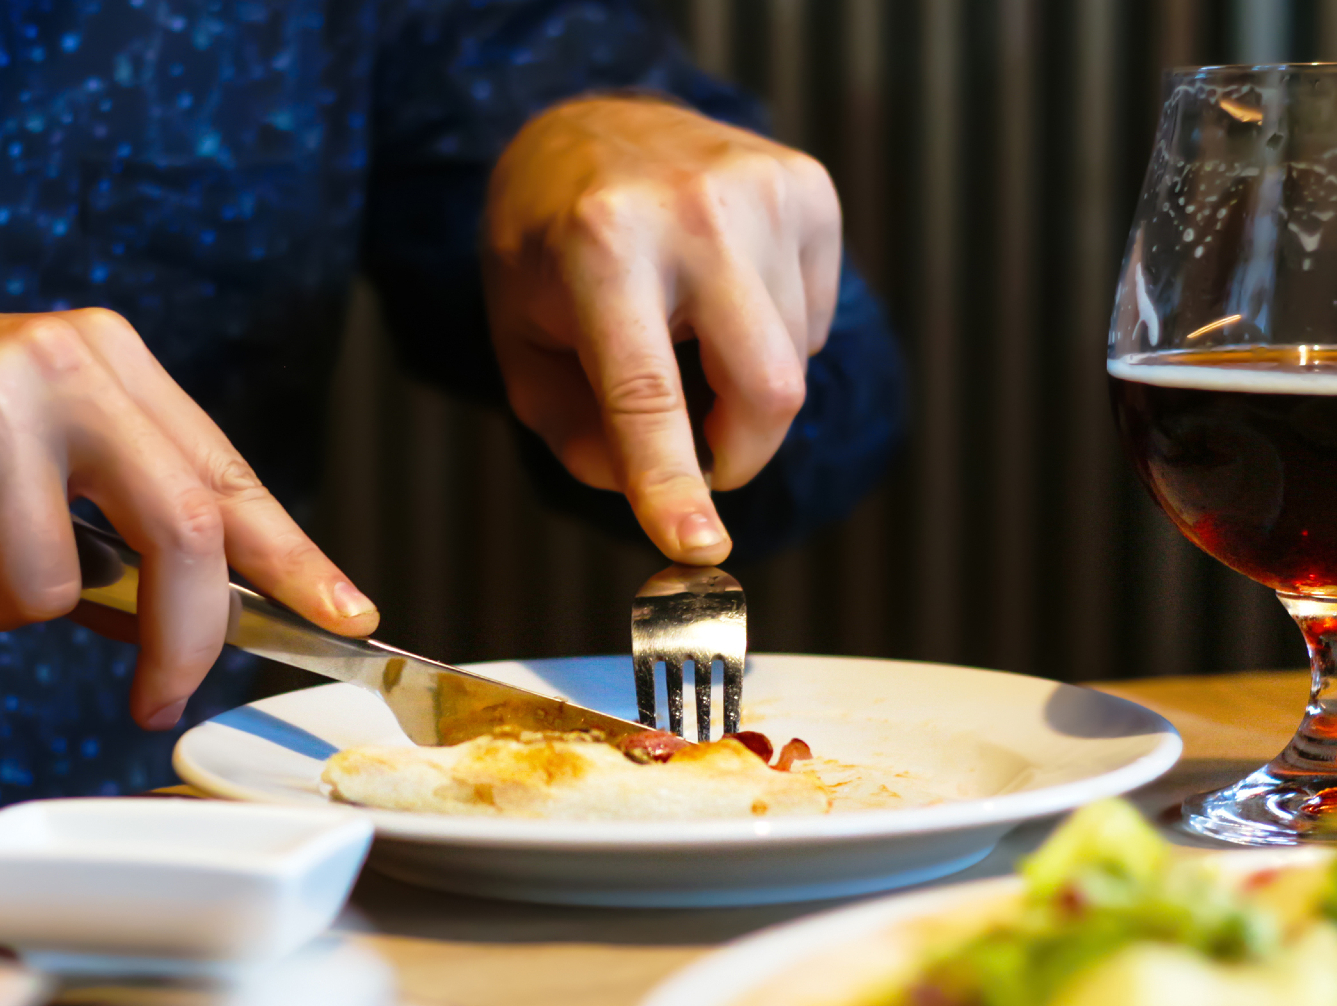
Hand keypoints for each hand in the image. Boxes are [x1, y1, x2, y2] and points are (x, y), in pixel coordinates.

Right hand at [0, 312, 377, 727]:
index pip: (227, 473)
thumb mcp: (22, 461)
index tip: (348, 616)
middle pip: (185, 527)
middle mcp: (62, 361)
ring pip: (55, 585)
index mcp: (104, 357)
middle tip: (158, 702)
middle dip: (183, 641)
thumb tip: (197, 618)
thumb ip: (111, 525)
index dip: (292, 556)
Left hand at [483, 95, 842, 562]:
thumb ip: (576, 434)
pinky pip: (814, 318)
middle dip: (739, 453)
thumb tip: (660, 497)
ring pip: (794, 364)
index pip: (645, 394)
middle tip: (701, 457)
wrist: (588, 126)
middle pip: (766, 390)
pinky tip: (722, 293)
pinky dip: (774, 335)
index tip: (700, 547)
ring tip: (684, 329)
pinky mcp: (808, 188)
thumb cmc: (547, 250)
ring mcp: (763, 192)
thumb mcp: (522, 343)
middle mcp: (693, 212)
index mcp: (602, 248)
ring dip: (743, 383)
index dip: (672, 479)